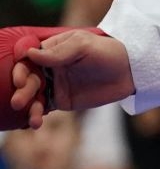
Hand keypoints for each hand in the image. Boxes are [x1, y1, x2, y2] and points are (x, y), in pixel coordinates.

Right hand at [13, 30, 133, 127]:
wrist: (129, 71)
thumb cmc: (107, 52)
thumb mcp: (84, 45)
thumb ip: (59, 52)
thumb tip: (30, 54)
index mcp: (50, 50)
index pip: (27, 59)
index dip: (20, 69)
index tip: (20, 79)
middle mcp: (48, 67)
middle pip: (27, 79)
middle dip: (21, 91)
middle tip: (19, 102)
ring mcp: (53, 84)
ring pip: (32, 95)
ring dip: (27, 105)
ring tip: (32, 115)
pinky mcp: (61, 100)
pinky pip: (43, 108)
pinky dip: (36, 115)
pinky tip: (35, 123)